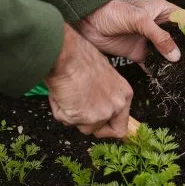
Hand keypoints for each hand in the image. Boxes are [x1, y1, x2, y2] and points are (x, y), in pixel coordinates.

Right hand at [44, 23, 132, 137]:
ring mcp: (101, 113)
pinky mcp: (84, 117)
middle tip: (77, 109)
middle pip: (101, 131)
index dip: (107, 129)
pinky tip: (62, 94)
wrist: (67, 55)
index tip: (98, 127)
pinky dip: (60, 110)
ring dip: (72, 115)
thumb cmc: (81, 58)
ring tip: (69, 94)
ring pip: (83, 127)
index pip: (121, 126)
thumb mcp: (102, 76)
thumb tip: (95, 104)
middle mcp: (116, 106)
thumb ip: (104, 95)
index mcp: (124, 95)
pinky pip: (67, 121)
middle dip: (87, 124)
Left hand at [78, 0, 181, 63]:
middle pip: (179, 39)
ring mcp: (149, 41)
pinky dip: (158, 71)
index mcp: (162, 12)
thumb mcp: (140, 20)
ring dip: (174, 62)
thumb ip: (159, 37)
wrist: (89, 21)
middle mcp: (158, 26)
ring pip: (167, 53)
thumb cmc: (113, 12)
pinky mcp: (138, 52)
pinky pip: (152, 63)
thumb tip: (176, 55)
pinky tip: (165, 78)